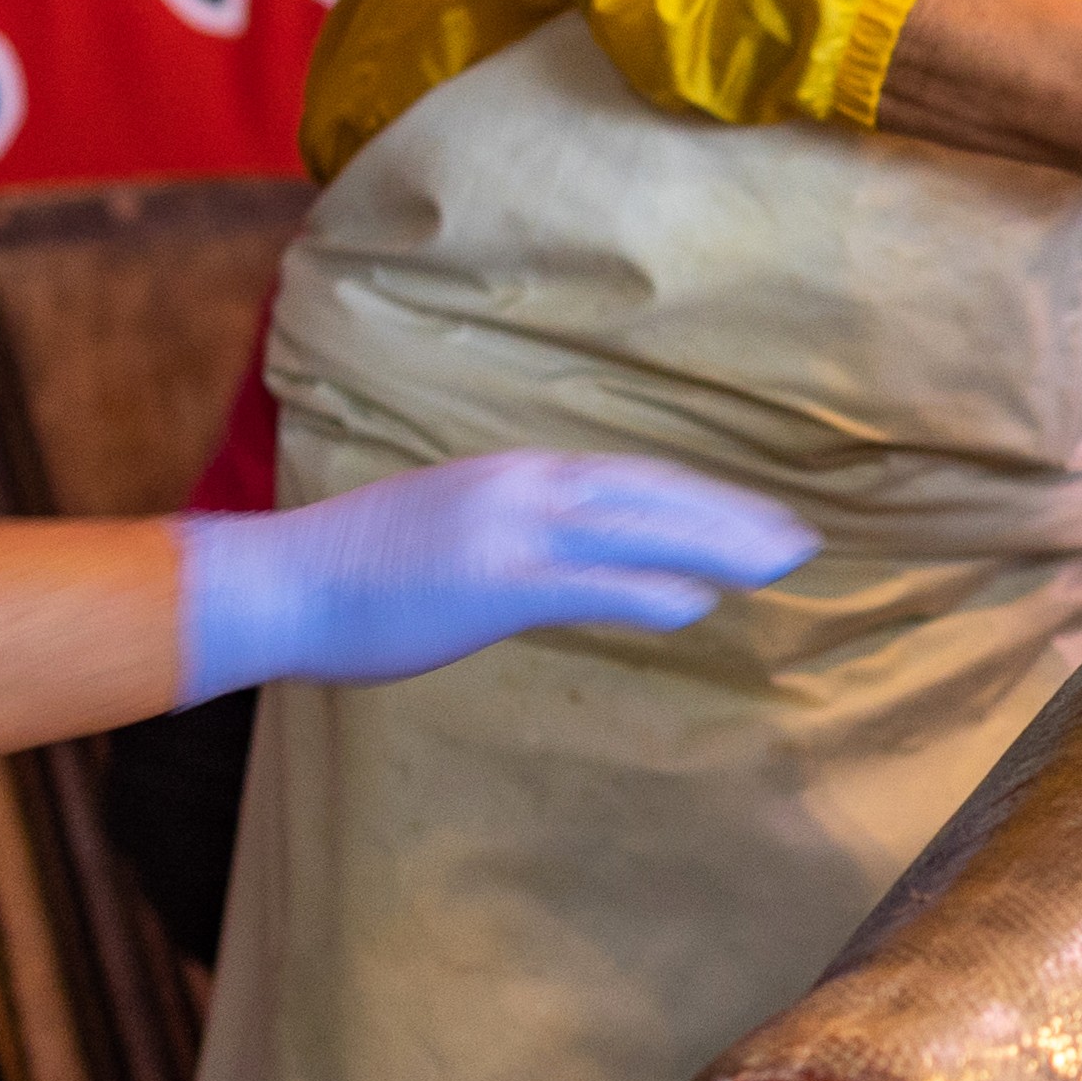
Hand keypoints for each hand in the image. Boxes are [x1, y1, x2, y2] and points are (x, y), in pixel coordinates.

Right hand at [177, 452, 820, 702]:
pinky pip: (591, 584)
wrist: (281, 582)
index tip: (754, 517)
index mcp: (513, 476)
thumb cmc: (354, 572)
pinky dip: (651, 590)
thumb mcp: (447, 529)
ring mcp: (509, 531)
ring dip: (716, 546)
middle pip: (653, 495)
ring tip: (778, 566)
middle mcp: (522, 487)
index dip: (699, 498)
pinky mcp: (494, 581)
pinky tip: (698, 604)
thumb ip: (510, 536)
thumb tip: (561, 559)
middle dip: (732, 517)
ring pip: (638, 530)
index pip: (630, 480)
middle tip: (800, 542)